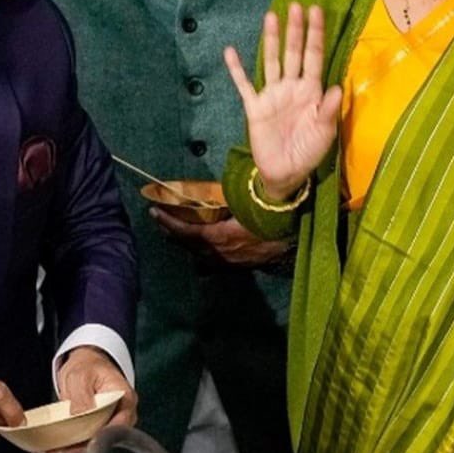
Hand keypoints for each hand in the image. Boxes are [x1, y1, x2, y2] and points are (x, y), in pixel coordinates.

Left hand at [51, 345, 136, 452]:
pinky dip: (73, 444)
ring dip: (75, 449)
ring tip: (53, 451)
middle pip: (106, 437)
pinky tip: (56, 447)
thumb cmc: (88, 365)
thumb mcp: (81, 375)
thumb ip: (81, 395)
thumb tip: (80, 414)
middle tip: (59, 450)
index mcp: (124, 398)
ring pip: (96, 441)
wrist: (87, 362)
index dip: (101, 437)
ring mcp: (112, 419)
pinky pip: (88, 438)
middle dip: (82, 447)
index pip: (119, 424)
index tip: (82, 444)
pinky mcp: (100, 424)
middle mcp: (122, 412)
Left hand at [150, 210, 293, 266]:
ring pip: (201, 256)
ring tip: (173, 232)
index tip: (154, 211)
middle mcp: (224, 253)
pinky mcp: (242, 265)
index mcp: (223, 237)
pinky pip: (214, 261)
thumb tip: (208, 187)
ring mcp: (233, 262)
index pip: (188, 232)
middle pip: (190, 246)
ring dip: (186, 243)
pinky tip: (198, 250)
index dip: (170, 222)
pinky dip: (202, 253)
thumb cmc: (274, 213)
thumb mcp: (248, 201)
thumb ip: (227, 196)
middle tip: (159, 220)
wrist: (299, 236)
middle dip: (172, 233)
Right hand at [224, 3, 342, 199]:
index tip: (317, 11)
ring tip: (271, 16)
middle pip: (294, 53)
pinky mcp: (255, 107)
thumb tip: (338, 87)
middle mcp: (292, 87)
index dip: (316, 35)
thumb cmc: (309, 151)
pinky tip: (230, 51)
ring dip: (271, 40)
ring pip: (272, 62)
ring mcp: (272, 95)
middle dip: (295, 30)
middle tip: (296, 6)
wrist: (286, 172)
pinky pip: (244, 85)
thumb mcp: (324, 133)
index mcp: (311, 91)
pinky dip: (237, 70)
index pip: (314, 57)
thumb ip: (329, 110)